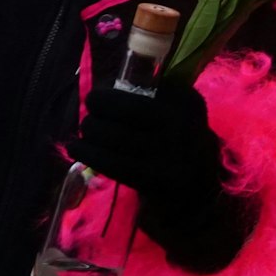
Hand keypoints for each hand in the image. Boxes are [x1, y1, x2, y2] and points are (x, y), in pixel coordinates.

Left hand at [68, 80, 226, 211]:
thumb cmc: (175, 144)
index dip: (112, 90)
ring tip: (86, 130)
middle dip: (98, 106)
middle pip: (126, 109)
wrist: (197, 190)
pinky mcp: (154, 178)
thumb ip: (151, 97)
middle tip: (90, 111)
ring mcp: (169, 153)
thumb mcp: (177, 114)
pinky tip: (77, 147)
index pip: (143, 86)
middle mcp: (182, 124)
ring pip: (114, 135)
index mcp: (188, 101)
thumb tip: (104, 87)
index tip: (99, 95)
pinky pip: (111, 162)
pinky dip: (87, 152)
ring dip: (91, 130)